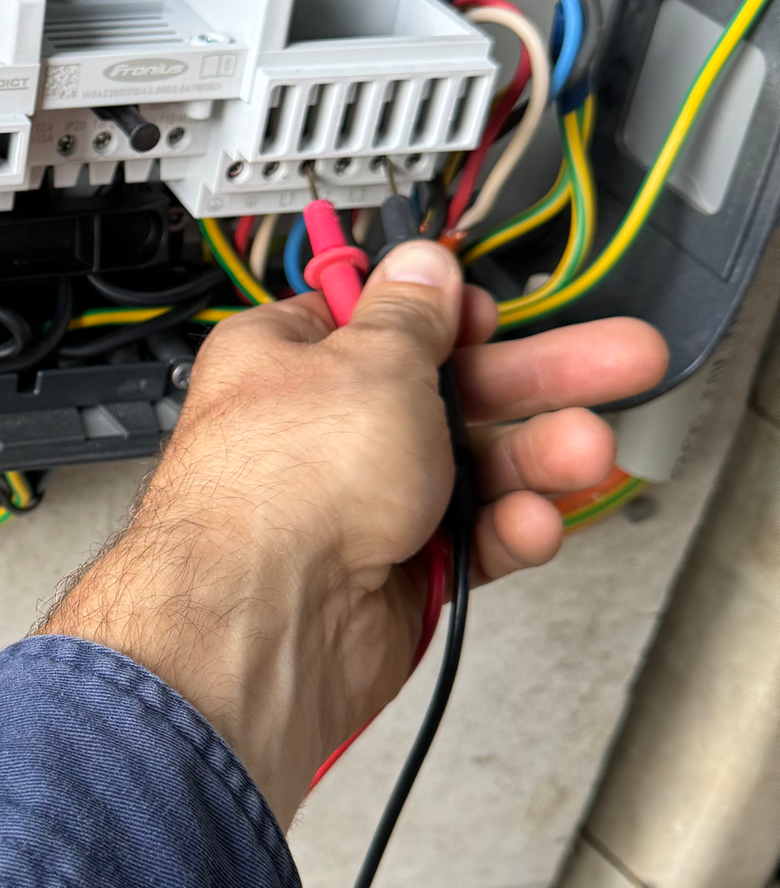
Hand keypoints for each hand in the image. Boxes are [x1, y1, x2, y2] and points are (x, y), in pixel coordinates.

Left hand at [37, 240, 666, 828]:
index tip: (503, 312)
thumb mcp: (371, 362)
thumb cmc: (283, 485)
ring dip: (535, 457)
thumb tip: (423, 265)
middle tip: (621, 360)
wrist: (266, 623)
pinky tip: (531, 522)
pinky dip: (502, 532)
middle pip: (450, 389)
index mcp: (291, 357)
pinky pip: (466, 541)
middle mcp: (321, 429)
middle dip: (539, 377)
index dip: (449, 316)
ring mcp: (358, 505)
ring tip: (588, 450)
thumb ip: (413, 316)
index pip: (381, 320)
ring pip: (471, 468)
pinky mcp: (392, 573)